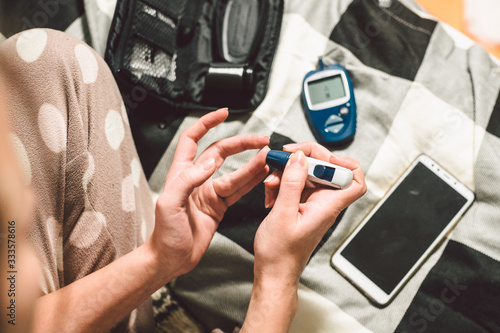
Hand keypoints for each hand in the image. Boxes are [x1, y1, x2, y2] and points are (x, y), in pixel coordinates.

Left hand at [148, 109, 269, 278]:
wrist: (171, 259)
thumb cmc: (165, 235)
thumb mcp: (169, 204)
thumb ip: (188, 180)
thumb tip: (210, 162)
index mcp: (181, 173)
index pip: (192, 138)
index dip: (206, 123)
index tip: (223, 113)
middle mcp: (196, 179)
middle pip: (220, 152)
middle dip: (241, 143)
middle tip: (261, 140)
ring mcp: (209, 192)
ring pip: (234, 172)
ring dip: (252, 163)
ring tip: (269, 156)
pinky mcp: (218, 206)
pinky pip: (238, 189)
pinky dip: (252, 181)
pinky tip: (263, 174)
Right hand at [254, 142, 366, 284]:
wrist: (274, 272)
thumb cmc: (280, 253)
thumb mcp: (283, 214)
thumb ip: (292, 184)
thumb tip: (300, 158)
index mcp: (327, 206)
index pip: (355, 181)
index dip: (345, 164)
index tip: (324, 158)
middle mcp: (324, 203)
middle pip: (327, 169)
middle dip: (304, 159)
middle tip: (285, 157)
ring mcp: (313, 204)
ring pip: (307, 175)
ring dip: (287, 172)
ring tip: (271, 182)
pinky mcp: (301, 205)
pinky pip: (295, 185)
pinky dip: (282, 183)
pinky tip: (271, 192)